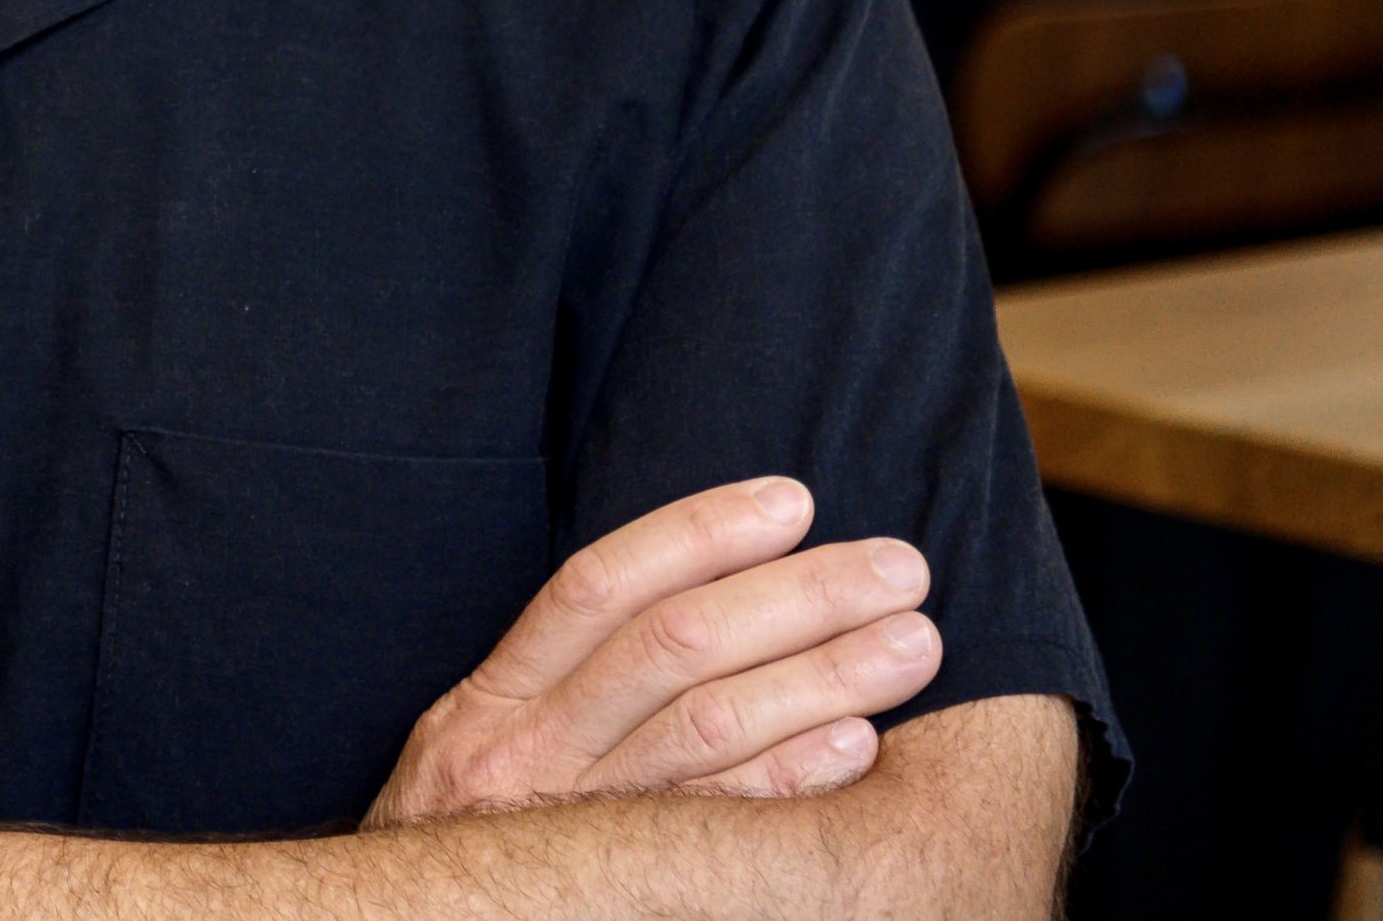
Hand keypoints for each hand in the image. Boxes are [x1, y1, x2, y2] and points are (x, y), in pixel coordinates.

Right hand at [361, 476, 943, 825]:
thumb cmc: (469, 844)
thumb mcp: (479, 748)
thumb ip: (563, 684)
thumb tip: (700, 598)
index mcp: (492, 701)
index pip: (599, 588)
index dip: (698, 533)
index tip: (793, 499)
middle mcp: (523, 755)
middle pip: (671, 648)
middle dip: (795, 597)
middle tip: (898, 567)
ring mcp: (570, 829)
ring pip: (705, 729)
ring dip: (821, 677)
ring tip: (913, 643)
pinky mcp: (618, 889)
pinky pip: (717, 829)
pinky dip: (792, 779)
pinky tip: (862, 746)